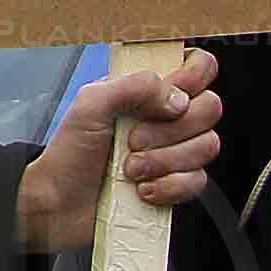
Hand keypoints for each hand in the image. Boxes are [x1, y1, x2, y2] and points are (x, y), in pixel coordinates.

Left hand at [16, 47, 223, 250]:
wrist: (60, 205)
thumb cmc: (68, 154)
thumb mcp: (89, 106)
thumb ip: (131, 87)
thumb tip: (177, 97)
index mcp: (146, 91)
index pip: (198, 65)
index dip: (194, 76)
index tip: (172, 95)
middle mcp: (165, 118)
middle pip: (210, 108)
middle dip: (170, 129)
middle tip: (133, 140)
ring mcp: (174, 152)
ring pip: (207, 145)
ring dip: (165, 160)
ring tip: (130, 168)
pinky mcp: (177, 184)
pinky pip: (198, 181)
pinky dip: (168, 186)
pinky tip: (141, 189)